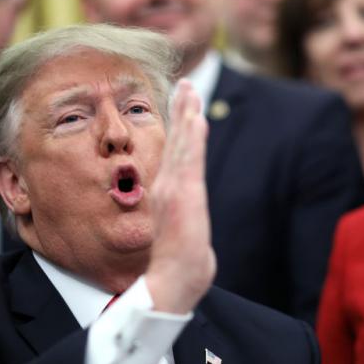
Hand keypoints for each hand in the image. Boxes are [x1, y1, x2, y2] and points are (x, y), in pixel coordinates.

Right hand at [146, 80, 215, 313]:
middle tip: (185, 83)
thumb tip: (184, 217)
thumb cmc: (177, 264)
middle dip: (181, 110)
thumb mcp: (181, 233)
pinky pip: (188, 159)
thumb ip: (181, 219)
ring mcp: (173, 189)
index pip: (174, 153)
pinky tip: (196, 117)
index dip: (179, 127)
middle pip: (176, 141)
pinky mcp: (182, 195)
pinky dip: (190, 136)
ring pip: (181, 144)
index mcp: (167, 193)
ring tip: (189, 89)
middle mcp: (167, 186)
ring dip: (185, 114)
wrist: (172, 281)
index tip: (185, 104)